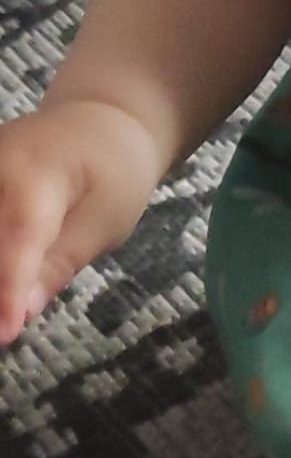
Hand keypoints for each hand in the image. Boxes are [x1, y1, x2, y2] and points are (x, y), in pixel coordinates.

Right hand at [0, 100, 167, 343]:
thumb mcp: (104, 222)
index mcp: (35, 173)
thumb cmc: (113, 173)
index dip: (8, 291)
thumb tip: (22, 312)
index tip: (5, 334)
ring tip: (6, 315)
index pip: (17, 240)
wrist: (100, 123)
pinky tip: (6, 286)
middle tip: (5, 330)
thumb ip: (60, 264)